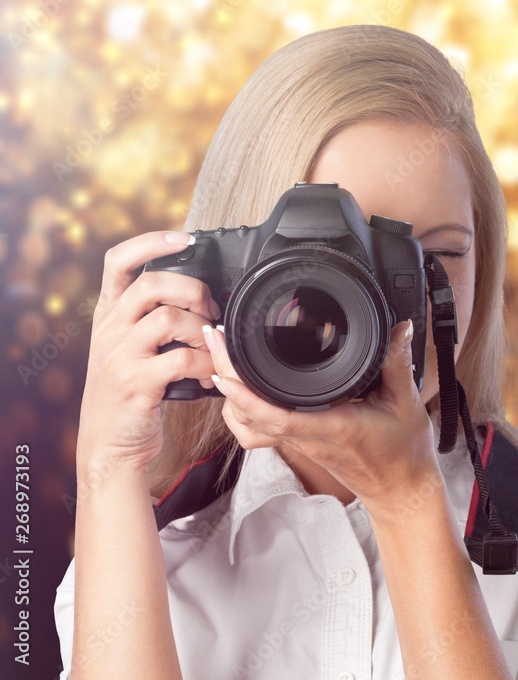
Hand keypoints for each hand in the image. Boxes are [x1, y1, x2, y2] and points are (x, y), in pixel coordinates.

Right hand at [78, 232, 220, 471]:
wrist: (110, 445)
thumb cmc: (133, 393)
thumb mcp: (132, 349)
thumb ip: (152, 320)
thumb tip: (202, 296)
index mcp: (109, 315)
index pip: (118, 261)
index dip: (151, 241)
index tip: (185, 238)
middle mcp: (109, 330)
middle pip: (152, 284)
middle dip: (194, 290)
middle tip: (211, 312)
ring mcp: (119, 356)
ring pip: (169, 318)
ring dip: (204, 331)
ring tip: (213, 348)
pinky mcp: (135, 383)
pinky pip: (182, 359)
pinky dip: (208, 364)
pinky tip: (214, 375)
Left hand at [204, 319, 439, 518]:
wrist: (401, 491)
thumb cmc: (405, 453)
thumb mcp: (407, 403)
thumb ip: (398, 362)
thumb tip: (398, 328)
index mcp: (334, 428)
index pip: (276, 414)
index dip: (244, 390)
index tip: (227, 357)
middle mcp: (310, 438)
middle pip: (251, 414)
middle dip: (227, 375)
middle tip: (216, 339)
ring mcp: (301, 444)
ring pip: (249, 425)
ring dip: (229, 394)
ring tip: (221, 357)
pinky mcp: (301, 445)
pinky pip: (260, 431)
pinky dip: (243, 409)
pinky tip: (241, 388)